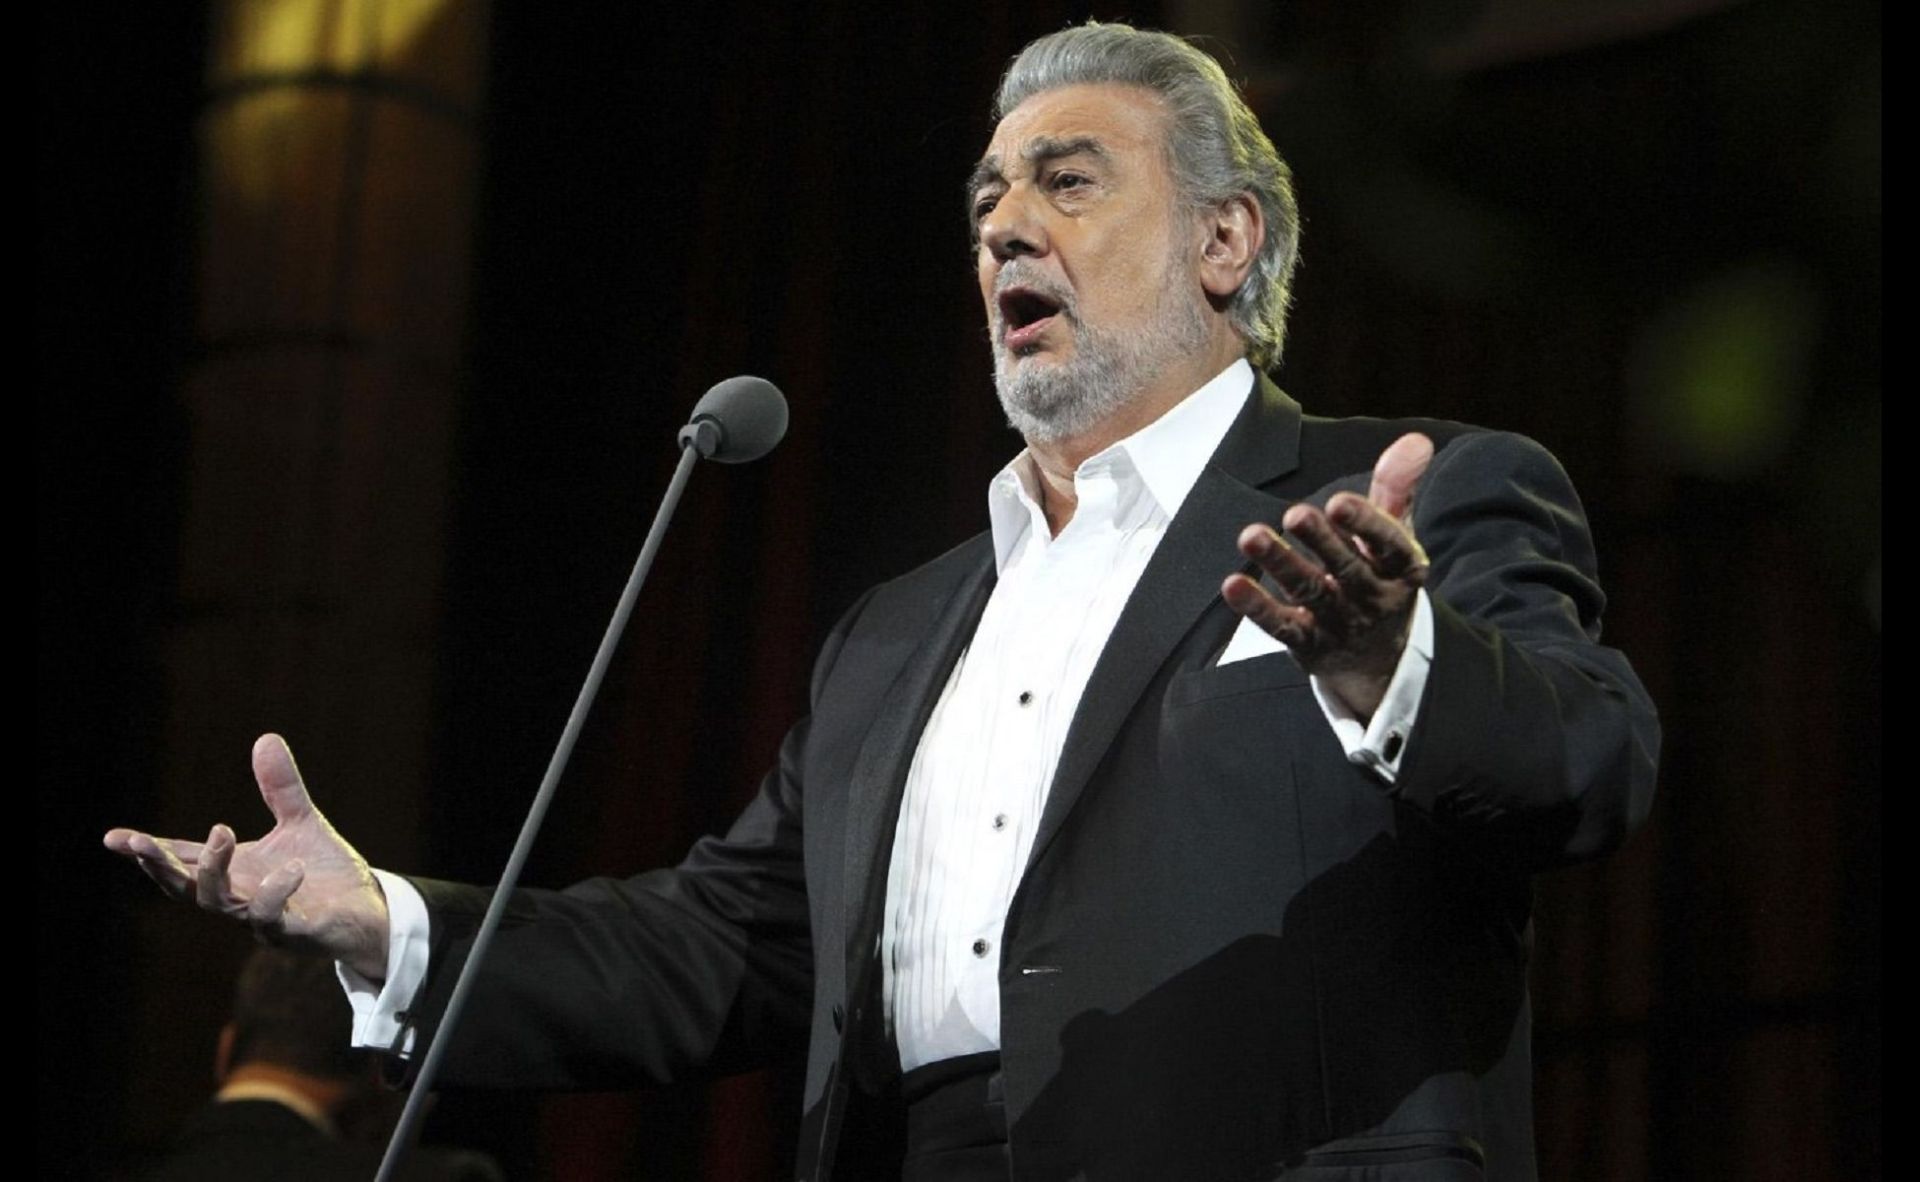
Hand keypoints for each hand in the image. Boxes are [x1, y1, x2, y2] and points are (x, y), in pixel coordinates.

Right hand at [104, 734, 390, 979]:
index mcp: (234, 871)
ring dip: (212, 869)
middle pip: (182, 887)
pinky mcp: (292, 933)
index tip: (113, 838)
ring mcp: (261, 919)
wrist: (368, 909)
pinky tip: (292, 868)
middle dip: (158, 866)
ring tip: (223, 831)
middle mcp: (238, 897)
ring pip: (217, 903)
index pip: (182, 860)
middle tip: (140, 843)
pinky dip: (276, 893)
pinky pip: (272, 919)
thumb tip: (265, 737)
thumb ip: (280, 788)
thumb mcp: (301, 822)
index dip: (149, 851)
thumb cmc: (325, 872)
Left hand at [1222, 432, 1434, 717]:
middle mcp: (1374, 597)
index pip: (1390, 545)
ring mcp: (1340, 623)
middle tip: (1295, 513)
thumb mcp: (1396, 535)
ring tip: (1251, 537)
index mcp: (1402, 567)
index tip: (1338, 501)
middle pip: (1347, 569)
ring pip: (1310, 592)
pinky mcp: (1308, 643)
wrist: (1378, 657)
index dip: (1366, 524)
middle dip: (1321, 542)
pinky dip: (1257, 607)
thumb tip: (1415, 439)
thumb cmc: (1380, 576)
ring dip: (1281, 564)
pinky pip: (1281, 625)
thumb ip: (1397, 487)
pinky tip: (1232, 585)